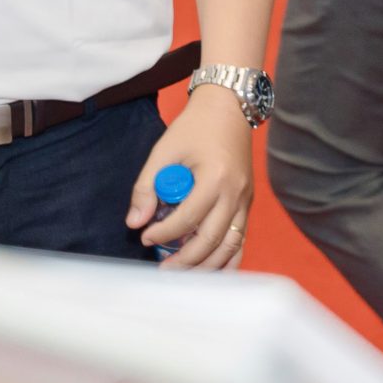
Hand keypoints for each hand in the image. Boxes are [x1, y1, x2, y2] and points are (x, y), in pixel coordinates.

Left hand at [127, 84, 252, 269]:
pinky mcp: (247, 204)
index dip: (164, 233)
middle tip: (162, 269)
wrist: (228, 108)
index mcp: (215, 178)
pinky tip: (210, 270)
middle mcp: (235, 193)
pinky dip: (228, 259)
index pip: (188, 218)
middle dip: (185, 259)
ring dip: (207, 266)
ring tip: (182, 274)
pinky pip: (241, 239)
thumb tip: (135, 222)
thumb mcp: (164, 150)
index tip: (145, 237)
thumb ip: (147, 186)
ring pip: (231, 246)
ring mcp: (245, 200)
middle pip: (212, 239)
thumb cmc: (194, 127)